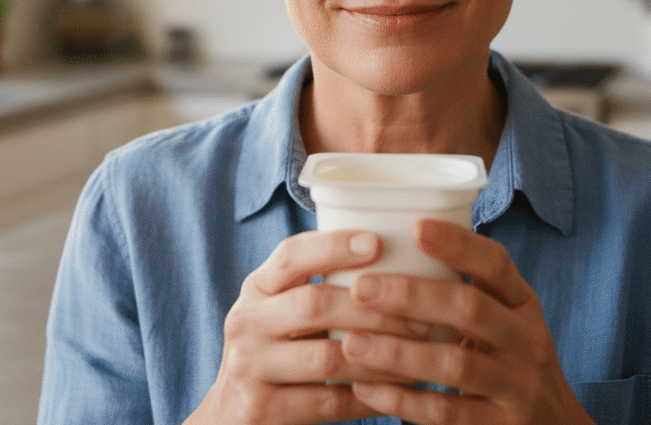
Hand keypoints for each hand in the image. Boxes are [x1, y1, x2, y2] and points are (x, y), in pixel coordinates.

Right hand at [185, 229, 425, 424]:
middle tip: (421, 316)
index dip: (333, 246)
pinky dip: (369, 397)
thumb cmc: (272, 353)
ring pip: (328, 358)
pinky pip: (330, 402)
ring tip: (419, 354)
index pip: (290, 255)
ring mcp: (250, 368)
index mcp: (255, 290)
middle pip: (315, 305)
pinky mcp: (262, 410)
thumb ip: (313, 286)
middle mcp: (245, 323)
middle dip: (374, 309)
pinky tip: (397, 391)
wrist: (229, 416)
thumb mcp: (276, 312)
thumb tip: (391, 254)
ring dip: (381, 357)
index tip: (377, 242)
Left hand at [341, 219, 594, 424]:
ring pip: (456, 365)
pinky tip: (365, 388)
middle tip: (360, 288)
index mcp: (522, 303)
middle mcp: (526, 340)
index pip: (496, 264)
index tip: (414, 227)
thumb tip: (392, 242)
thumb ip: (463, 291)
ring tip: (352, 343)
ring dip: (399, 353)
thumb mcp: (503, 319)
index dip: (458, 243)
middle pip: (470, 309)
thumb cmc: (508, 359)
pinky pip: (447, 414)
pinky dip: (403, 401)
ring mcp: (517, 386)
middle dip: (411, 296)